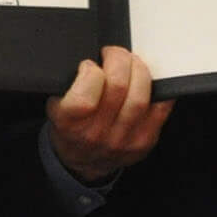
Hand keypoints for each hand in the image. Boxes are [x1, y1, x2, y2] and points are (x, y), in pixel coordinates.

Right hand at [46, 45, 171, 183]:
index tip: (89, 65)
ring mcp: (123, 139)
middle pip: (118, 87)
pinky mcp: (145, 140)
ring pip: (140, 96)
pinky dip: (157, 89)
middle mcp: (96, 134)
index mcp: (69, 123)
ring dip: (139, 70)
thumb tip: (91, 57)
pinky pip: (160, 108)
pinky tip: (147, 82)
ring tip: (131, 64)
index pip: (85, 95)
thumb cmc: (71, 128)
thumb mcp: (55, 105)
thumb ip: (69, 83)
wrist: (83, 162)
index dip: (90, 71)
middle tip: (114, 55)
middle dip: (119, 60)